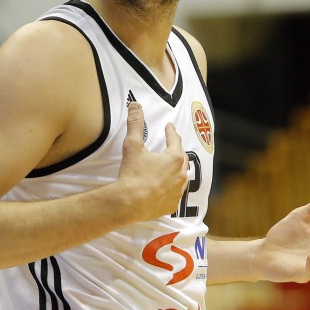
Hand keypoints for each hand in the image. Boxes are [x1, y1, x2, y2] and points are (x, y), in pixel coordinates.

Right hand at [115, 102, 188, 222]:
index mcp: (174, 158)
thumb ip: (135, 124)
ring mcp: (177, 191)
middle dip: (176, 151)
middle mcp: (181, 174)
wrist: (128, 203)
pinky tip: (166, 188)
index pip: (175, 140)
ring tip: (170, 167)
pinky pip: (174, 194)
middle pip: (182, 158)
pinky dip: (171, 189)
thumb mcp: (132, 146)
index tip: (169, 127)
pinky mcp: (172, 205)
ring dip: (177, 171)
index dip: (171, 132)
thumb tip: (135, 105)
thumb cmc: (132, 174)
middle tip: (171, 146)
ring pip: (181, 177)